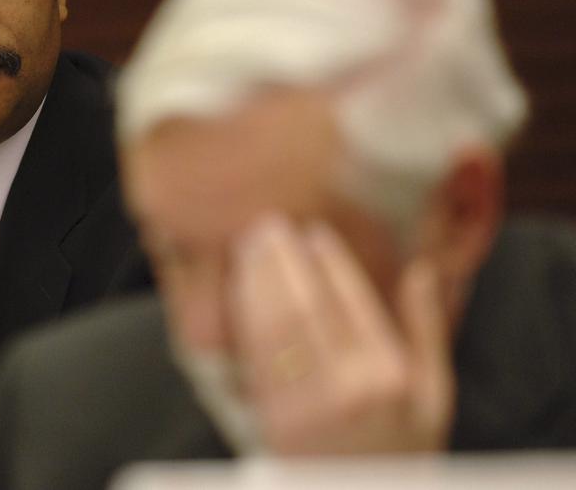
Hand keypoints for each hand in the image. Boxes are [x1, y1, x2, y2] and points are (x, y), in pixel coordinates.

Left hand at [229, 215, 453, 454]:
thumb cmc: (402, 448)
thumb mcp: (433, 394)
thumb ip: (426, 330)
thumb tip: (421, 269)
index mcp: (388, 376)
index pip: (352, 301)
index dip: (330, 262)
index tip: (315, 232)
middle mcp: (345, 389)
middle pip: (304, 306)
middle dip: (283, 261)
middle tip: (270, 226)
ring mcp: (304, 405)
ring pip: (272, 326)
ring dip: (257, 279)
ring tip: (250, 246)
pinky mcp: (271, 419)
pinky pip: (254, 355)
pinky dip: (245, 314)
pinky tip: (242, 288)